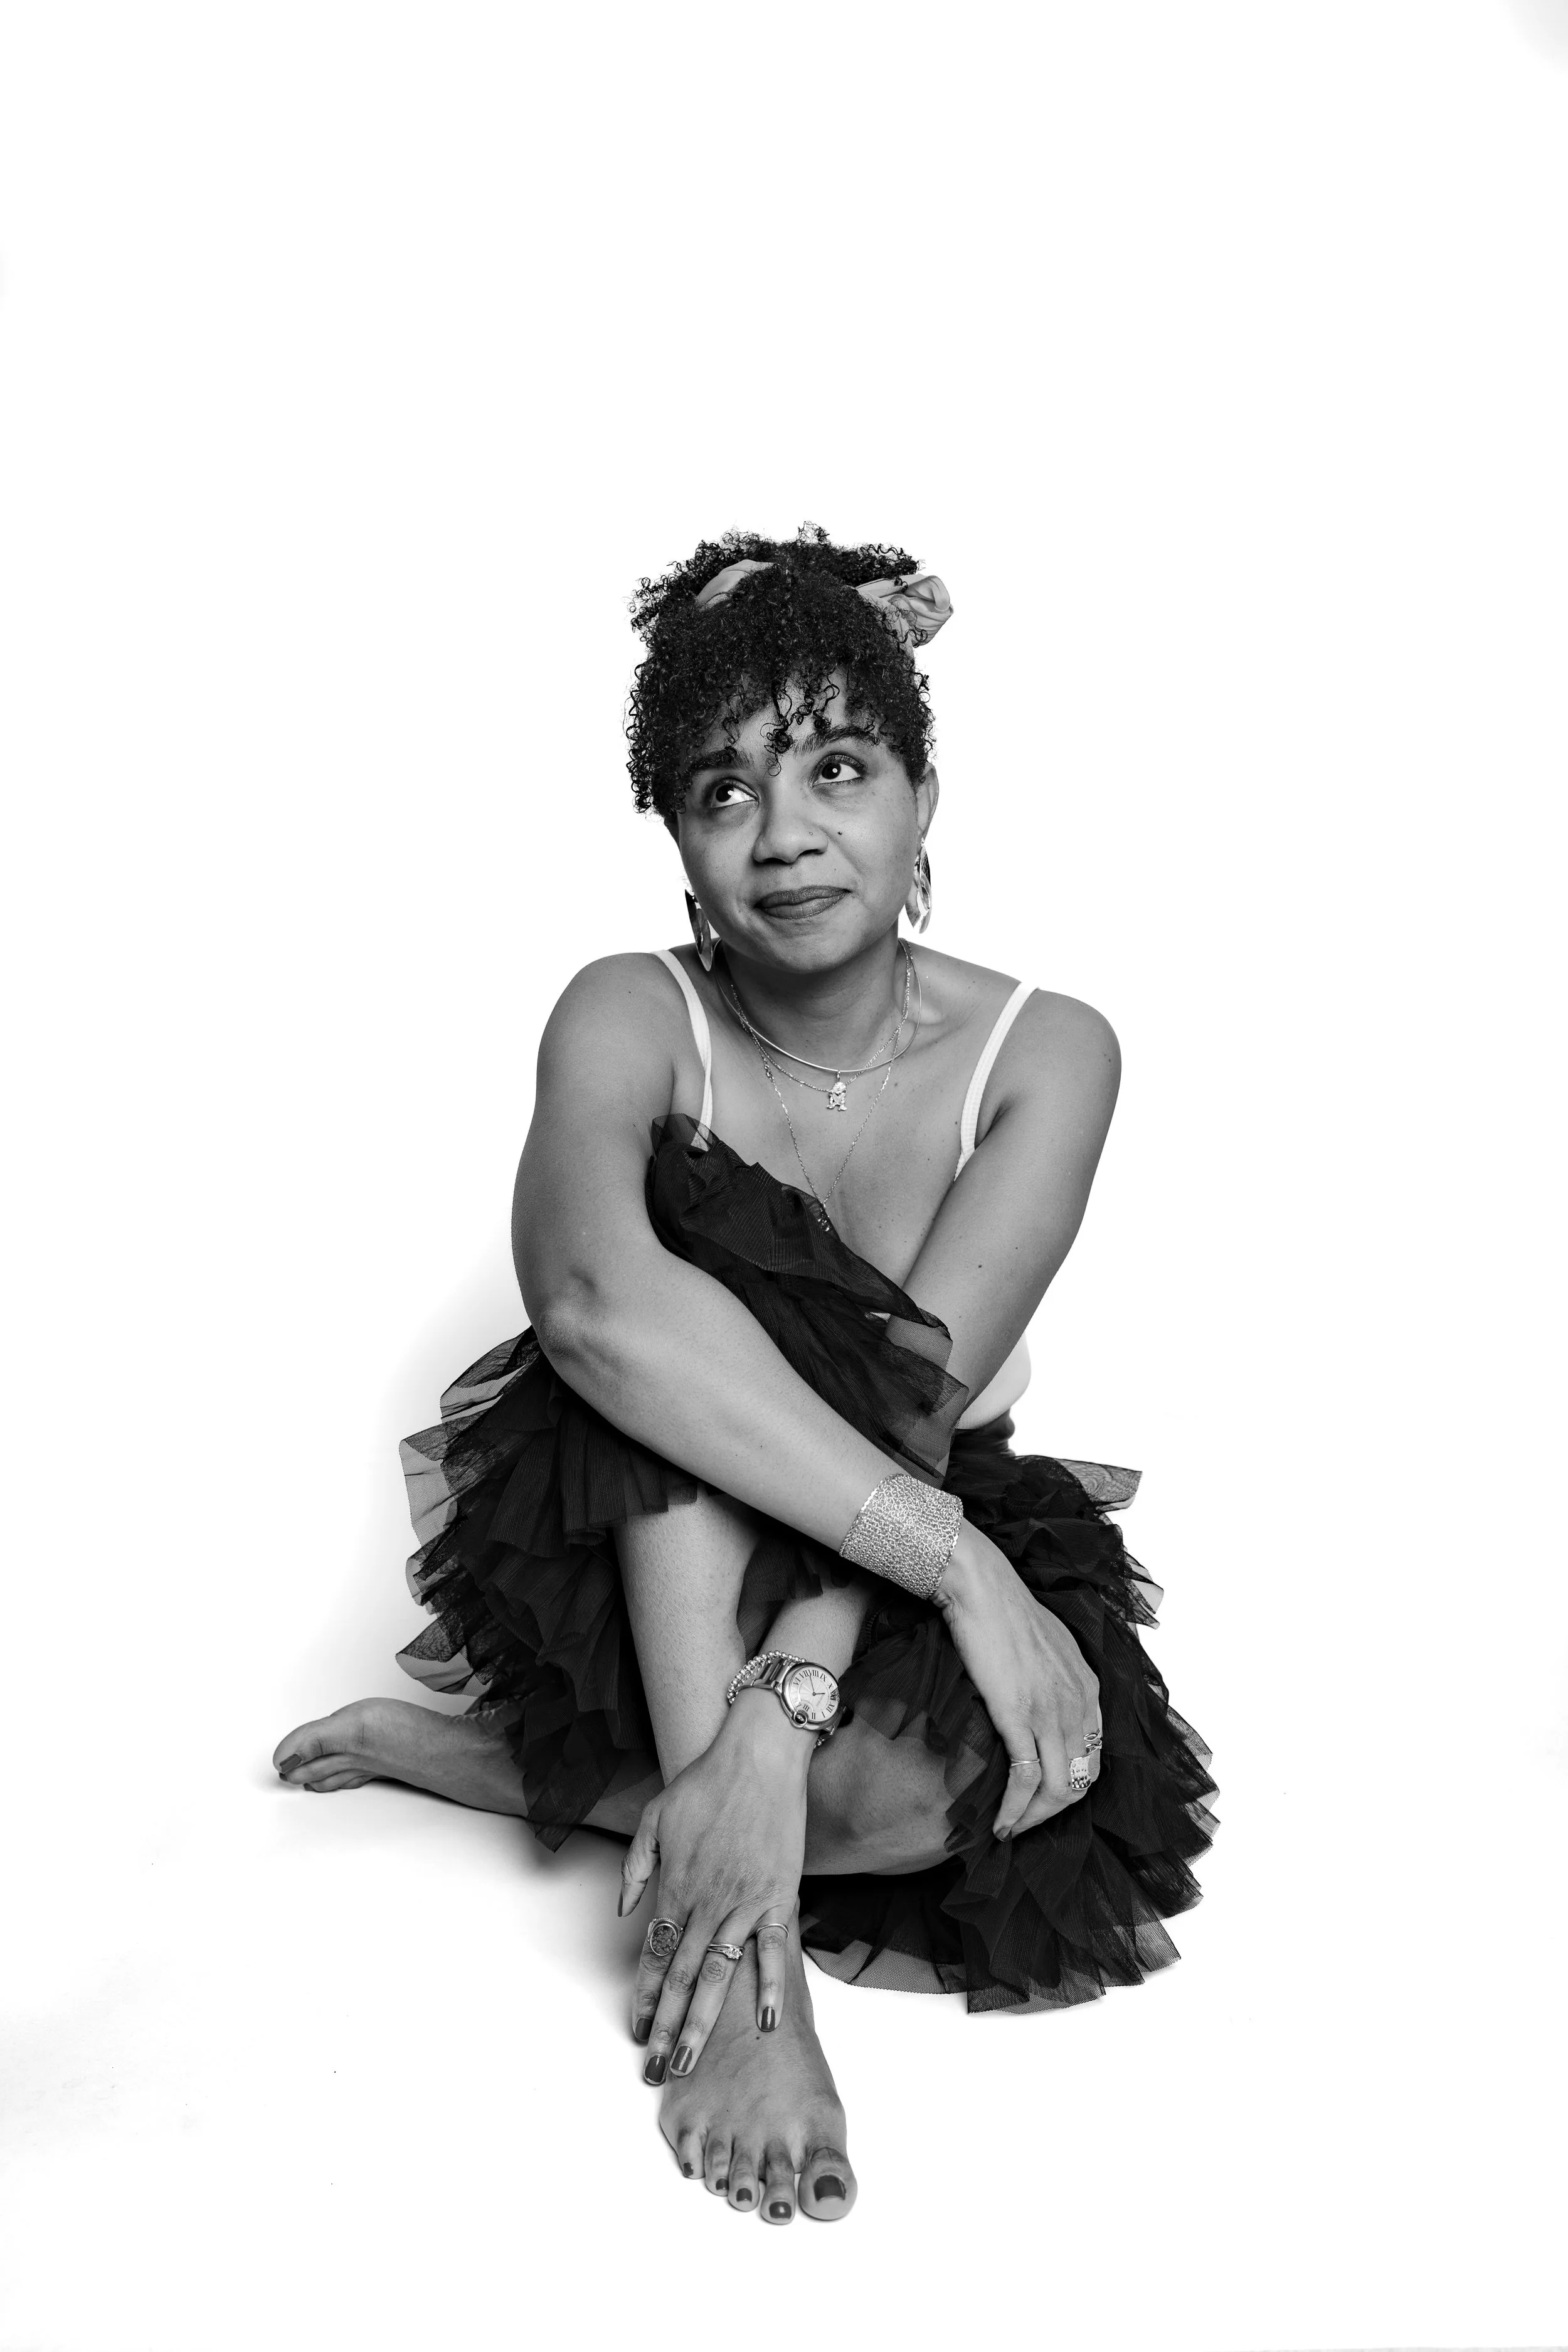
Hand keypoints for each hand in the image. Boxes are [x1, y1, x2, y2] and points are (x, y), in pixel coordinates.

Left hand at [618, 1690, 811, 2079]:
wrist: (758, 1756)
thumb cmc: (705, 1783)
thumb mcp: (655, 1818)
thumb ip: (637, 1868)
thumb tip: (625, 1909)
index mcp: (675, 1887)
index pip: (654, 1957)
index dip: (645, 1998)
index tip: (636, 2031)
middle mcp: (706, 1904)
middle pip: (681, 1979)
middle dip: (667, 2029)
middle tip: (655, 2071)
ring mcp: (744, 1904)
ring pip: (718, 1976)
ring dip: (703, 2023)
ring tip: (690, 2061)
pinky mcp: (778, 1897)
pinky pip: (773, 1951)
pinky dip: (771, 1987)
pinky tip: (768, 2022)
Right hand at [936, 1521, 1101, 1838]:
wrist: (982, 1586)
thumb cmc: (1006, 1611)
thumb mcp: (1051, 1647)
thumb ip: (1058, 1678)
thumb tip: (1044, 1700)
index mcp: (1089, 1690)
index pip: (1093, 1759)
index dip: (1068, 1789)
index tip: (1039, 1802)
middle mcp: (1079, 1705)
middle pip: (1080, 1783)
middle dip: (1052, 1814)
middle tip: (1022, 1825)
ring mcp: (1051, 1711)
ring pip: (1058, 1790)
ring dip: (1033, 1821)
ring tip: (1007, 1831)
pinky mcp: (1019, 1714)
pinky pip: (1025, 1779)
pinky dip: (1013, 1809)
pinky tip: (997, 1822)